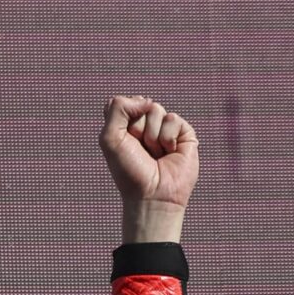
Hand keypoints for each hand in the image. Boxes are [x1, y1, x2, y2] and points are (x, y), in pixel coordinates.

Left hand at [99, 95, 199, 242]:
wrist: (152, 194)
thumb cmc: (129, 171)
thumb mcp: (110, 138)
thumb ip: (118, 109)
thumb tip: (147, 99)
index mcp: (124, 126)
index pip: (121, 102)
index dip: (122, 117)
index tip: (123, 139)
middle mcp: (145, 125)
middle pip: (140, 104)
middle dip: (137, 128)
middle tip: (140, 150)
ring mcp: (165, 128)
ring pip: (156, 110)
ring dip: (151, 135)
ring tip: (155, 154)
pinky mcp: (183, 133)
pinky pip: (173, 119)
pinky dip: (167, 138)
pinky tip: (169, 152)